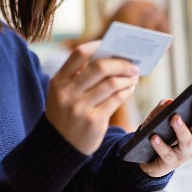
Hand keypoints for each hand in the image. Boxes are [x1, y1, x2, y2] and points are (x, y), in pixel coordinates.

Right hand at [45, 40, 139, 154]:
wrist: (59, 146)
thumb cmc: (66, 113)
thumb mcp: (62, 93)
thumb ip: (79, 76)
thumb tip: (111, 57)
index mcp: (58, 81)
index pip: (79, 54)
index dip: (97, 45)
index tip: (110, 44)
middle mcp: (67, 93)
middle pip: (100, 67)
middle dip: (120, 63)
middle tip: (132, 64)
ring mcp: (80, 108)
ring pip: (112, 83)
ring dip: (127, 78)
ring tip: (133, 76)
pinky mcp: (94, 121)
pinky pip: (116, 100)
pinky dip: (126, 91)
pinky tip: (129, 88)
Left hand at [138, 98, 191, 176]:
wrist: (147, 159)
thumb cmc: (157, 135)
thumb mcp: (156, 119)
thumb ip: (161, 110)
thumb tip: (168, 102)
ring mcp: (184, 154)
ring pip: (187, 142)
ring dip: (182, 129)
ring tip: (174, 117)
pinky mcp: (171, 162)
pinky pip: (168, 154)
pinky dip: (161, 145)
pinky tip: (154, 137)